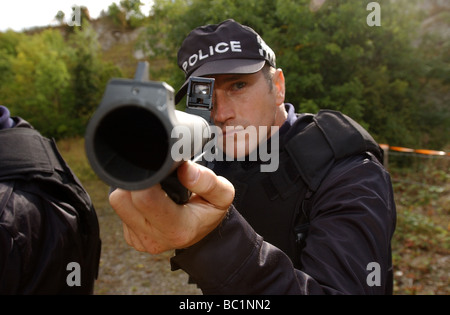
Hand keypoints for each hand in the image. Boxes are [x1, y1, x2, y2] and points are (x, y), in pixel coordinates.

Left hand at [109, 160, 234, 253]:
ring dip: (132, 192)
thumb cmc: (209, 211)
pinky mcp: (132, 239)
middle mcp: (155, 239)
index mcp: (178, 229)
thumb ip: (207, 181)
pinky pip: (120, 211)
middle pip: (122, 200)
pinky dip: (132, 202)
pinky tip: (150, 201)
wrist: (203, 232)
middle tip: (153, 178)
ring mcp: (140, 241)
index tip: (155, 169)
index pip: (145, 199)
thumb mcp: (222, 194)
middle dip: (135, 183)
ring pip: (118, 203)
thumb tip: (185, 170)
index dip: (146, 179)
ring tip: (154, 190)